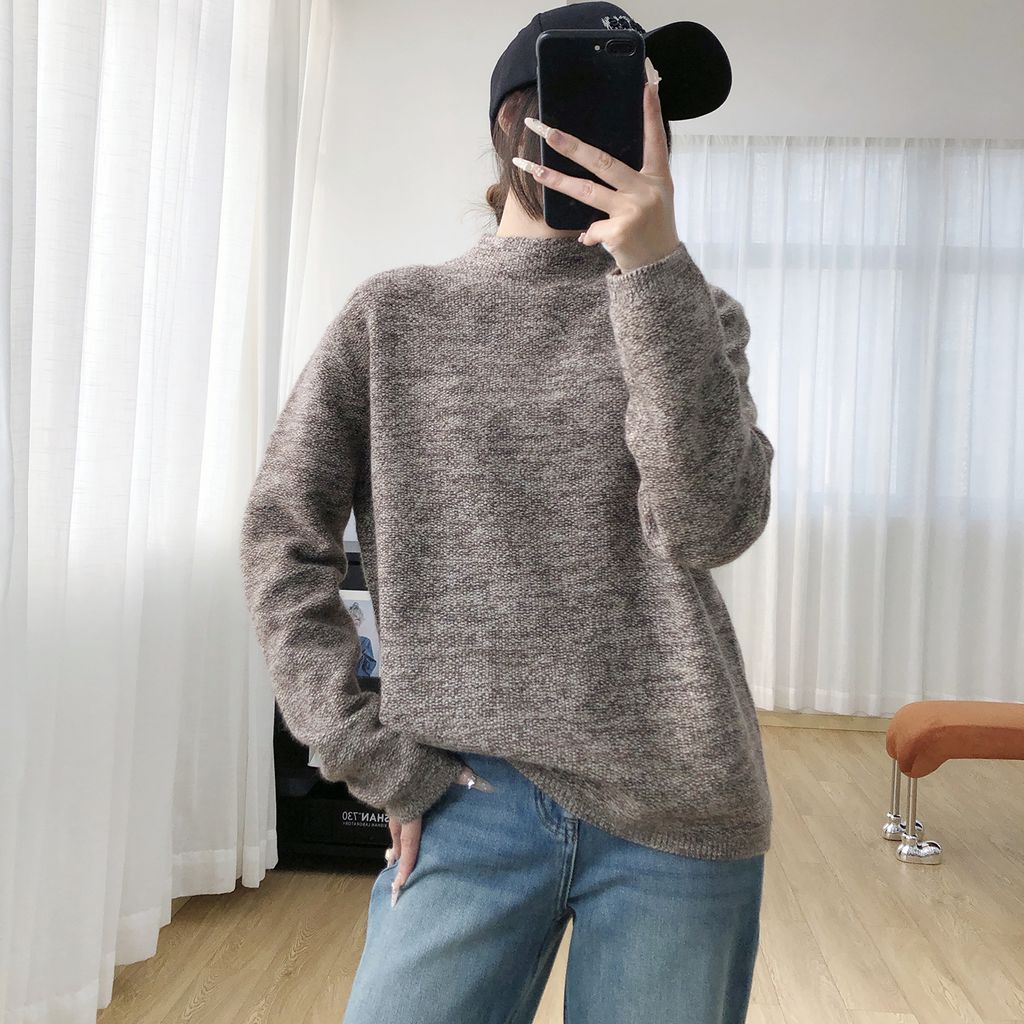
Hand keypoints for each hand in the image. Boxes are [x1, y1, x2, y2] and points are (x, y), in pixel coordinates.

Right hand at [385, 763, 480, 906]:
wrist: (386, 741)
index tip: (401, 883)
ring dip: (395, 834)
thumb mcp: (443, 767)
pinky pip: (390, 806)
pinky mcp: (383, 785)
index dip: (407, 863)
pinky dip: (395, 815)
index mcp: (411, 809)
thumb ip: (461, 777)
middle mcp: (397, 807)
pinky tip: (399, 809)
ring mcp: (388, 796)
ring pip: (392, 819)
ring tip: (397, 843)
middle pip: (397, 834)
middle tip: (397, 864)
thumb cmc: (416, 758)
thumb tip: (485, 785)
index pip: (410, 842)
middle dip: (398, 851)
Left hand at [512, 59, 679, 273]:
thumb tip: (597, 163)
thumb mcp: (655, 199)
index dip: (651, 113)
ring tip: (529, 167)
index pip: (654, 139)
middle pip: (601, 161)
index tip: (645, 84)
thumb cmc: (653, 230)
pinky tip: (593, 240)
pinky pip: (591, 228)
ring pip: (585, 191)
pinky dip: (588, 235)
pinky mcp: (619, 232)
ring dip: (554, 179)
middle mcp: (645, 190)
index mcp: (657, 178)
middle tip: (545, 129)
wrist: (660, 269)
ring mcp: (632, 211)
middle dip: (569, 144)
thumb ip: (633, 180)